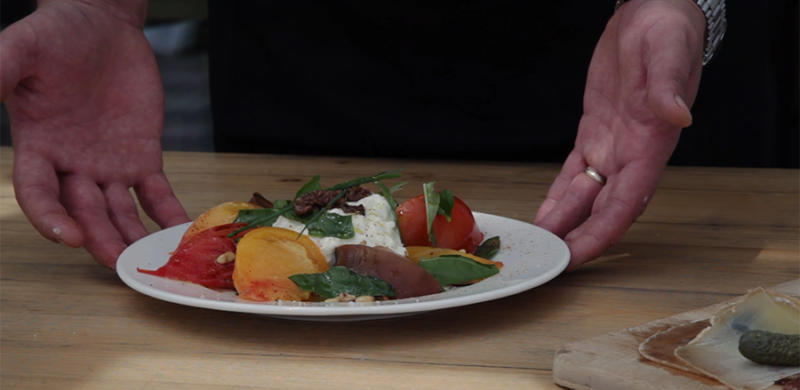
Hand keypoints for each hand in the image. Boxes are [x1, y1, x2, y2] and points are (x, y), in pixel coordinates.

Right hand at [2, 1, 189, 268]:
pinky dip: (168, 214)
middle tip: (116, 261)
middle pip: (84, 210)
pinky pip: (156, 193)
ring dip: (132, 236)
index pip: (38, 192)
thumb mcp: (22, 48)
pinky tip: (180, 233)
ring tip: (149, 258)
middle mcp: (72, 165)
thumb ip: (0, 71)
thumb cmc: (56, 34)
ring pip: (120, 211)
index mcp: (38, 147)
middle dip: (99, 237)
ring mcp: (110, 165)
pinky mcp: (143, 157)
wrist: (102, 25)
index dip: (50, 216)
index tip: (67, 235)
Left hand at [534, 0, 705, 269]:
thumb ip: (669, 86)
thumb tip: (678, 116)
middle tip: (548, 261)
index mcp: (651, 143)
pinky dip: (558, 196)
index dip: (602, 233)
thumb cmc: (667, 32)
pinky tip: (544, 214)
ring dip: (563, 222)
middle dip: (578, 238)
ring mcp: (612, 146)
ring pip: (585, 196)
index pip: (626, 202)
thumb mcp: (667, 52)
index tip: (578, 256)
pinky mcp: (594, 133)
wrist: (652, 13)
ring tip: (537, 243)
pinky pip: (573, 173)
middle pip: (603, 209)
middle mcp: (632, 153)